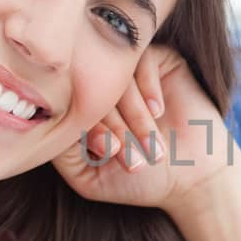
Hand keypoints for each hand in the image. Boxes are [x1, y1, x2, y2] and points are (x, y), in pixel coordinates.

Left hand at [50, 43, 230, 212]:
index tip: (110, 151)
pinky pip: (143, 60)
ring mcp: (129, 73)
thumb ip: (60, 152)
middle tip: (132, 154)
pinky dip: (148, 88)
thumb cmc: (142, 181)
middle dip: (114, 125)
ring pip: (118, 77)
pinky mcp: (158, 61)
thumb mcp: (88, 177)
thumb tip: (45, 119)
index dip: (88, 126)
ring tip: (151, 144)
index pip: (69, 105)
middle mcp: (102, 89)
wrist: (196, 177)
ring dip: (135, 115)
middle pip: (92, 90)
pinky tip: (159, 112)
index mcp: (82, 113)